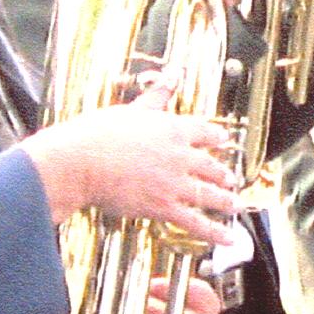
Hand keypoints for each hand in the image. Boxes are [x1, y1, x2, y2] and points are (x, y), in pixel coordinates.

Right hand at [21, 95, 240, 242]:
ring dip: (225, 202)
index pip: (206, 132)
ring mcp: (174, 183)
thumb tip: (173, 75)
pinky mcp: (163, 206)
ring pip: (209, 195)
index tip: (224, 140)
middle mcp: (180, 156)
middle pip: (212, 166)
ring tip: (234, 206)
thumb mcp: (133, 108)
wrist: (79, 162)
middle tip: (231, 180)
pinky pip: (195, 222)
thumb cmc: (97, 134)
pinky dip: (214, 232)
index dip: (217, 137)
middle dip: (224, 175)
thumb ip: (157, 95)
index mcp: (174, 129)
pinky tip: (227, 238)